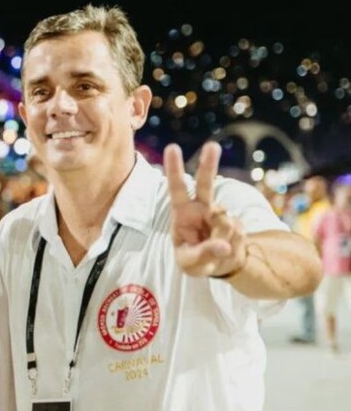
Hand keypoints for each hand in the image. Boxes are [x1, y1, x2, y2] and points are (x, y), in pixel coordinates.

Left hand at [165, 143, 247, 277]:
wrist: (220, 264)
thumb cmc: (195, 261)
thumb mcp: (191, 264)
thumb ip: (204, 254)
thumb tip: (224, 246)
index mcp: (183, 213)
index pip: (177, 189)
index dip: (174, 169)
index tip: (172, 147)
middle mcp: (202, 208)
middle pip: (205, 184)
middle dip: (208, 165)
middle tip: (212, 146)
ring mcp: (221, 213)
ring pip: (225, 222)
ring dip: (221, 239)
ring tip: (214, 251)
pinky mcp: (237, 223)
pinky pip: (237, 235)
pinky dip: (232, 247)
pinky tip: (226, 250)